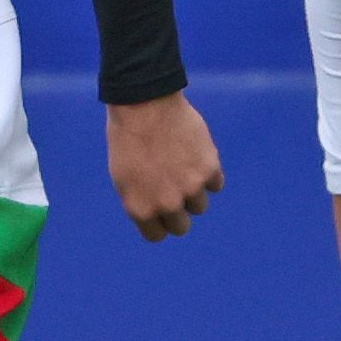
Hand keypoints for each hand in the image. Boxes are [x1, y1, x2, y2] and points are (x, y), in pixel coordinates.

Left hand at [108, 92, 223, 240]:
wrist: (145, 105)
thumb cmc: (129, 138)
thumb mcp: (124, 177)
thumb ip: (143, 200)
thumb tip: (161, 215)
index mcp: (140, 208)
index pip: (157, 235)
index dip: (158, 222)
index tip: (160, 210)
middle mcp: (167, 204)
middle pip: (182, 226)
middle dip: (178, 211)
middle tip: (173, 190)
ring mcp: (190, 188)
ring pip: (200, 205)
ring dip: (194, 191)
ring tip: (181, 166)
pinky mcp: (209, 169)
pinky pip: (216, 184)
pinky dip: (209, 174)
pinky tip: (195, 155)